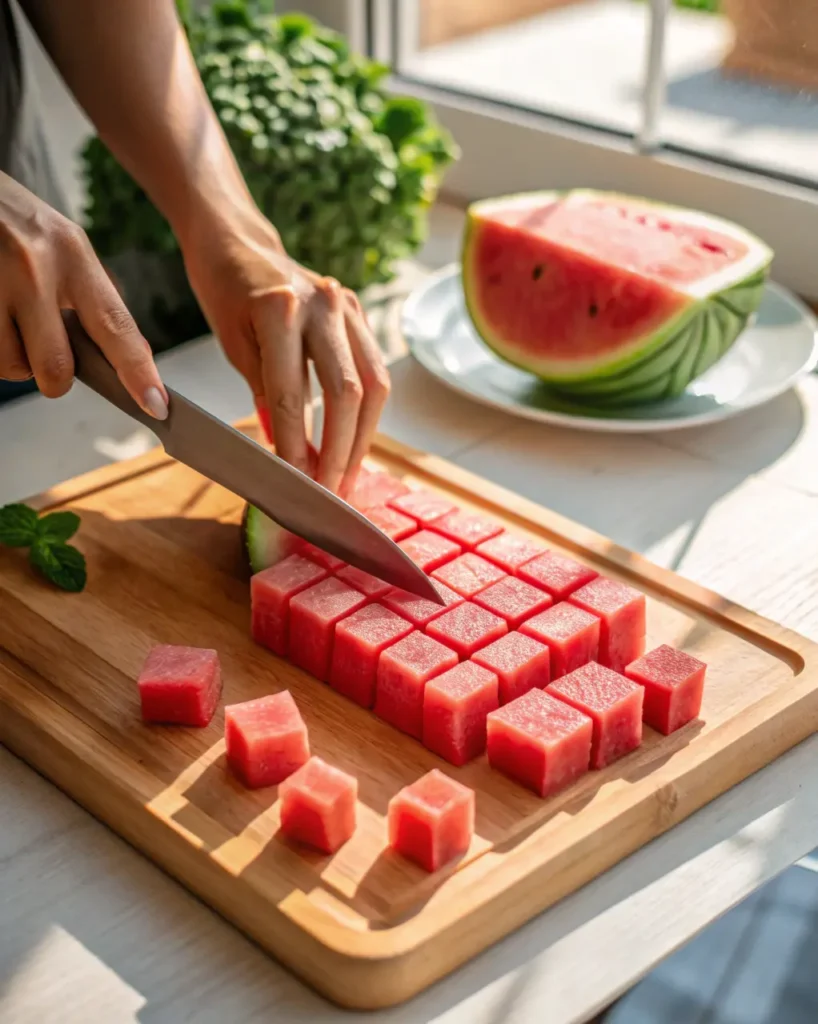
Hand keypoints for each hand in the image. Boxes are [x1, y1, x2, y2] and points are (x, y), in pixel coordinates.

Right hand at [0, 172, 167, 417]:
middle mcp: (34, 268)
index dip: (138, 372)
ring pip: (12, 367)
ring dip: (12, 357)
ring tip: (4, 316)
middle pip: (57, 367)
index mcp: (72, 253)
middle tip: (41, 347)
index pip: (116, 326)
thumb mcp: (59, 241)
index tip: (157, 405)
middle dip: (52, 374)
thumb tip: (125, 357)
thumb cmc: (8, 219)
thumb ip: (88, 296)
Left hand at [181, 204, 389, 495]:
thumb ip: (266, 397)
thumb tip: (290, 456)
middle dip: (341, 451)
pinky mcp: (360, 312)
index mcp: (280, 310)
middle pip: (347, 393)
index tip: (298, 482)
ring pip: (373, 386)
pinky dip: (367, 414)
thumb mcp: (234, 346)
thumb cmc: (226, 293)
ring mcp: (348, 306)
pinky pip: (374, 371)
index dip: (298, 443)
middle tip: (332, 493)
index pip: (295, 393)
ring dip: (363, 439)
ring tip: (349, 478)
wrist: (238, 243)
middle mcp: (323, 305)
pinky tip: (355, 444)